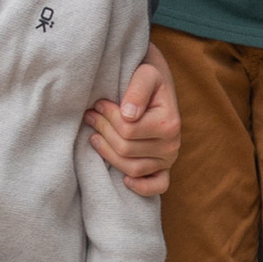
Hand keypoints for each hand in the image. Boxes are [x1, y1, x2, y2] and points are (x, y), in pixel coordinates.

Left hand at [84, 45, 179, 196]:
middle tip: (90, 116)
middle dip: (103, 131)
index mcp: (169, 124)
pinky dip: (141, 187)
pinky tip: (124, 180)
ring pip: (131, 168)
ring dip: (108, 153)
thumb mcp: (145, 74)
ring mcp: (168, 159)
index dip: (107, 117)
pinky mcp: (164, 169)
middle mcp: (172, 145)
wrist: (158, 86)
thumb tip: (128, 114)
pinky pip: (157, 186)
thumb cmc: (150, 79)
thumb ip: (137, 90)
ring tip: (94, 136)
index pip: (127, 130)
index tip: (97, 104)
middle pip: (125, 149)